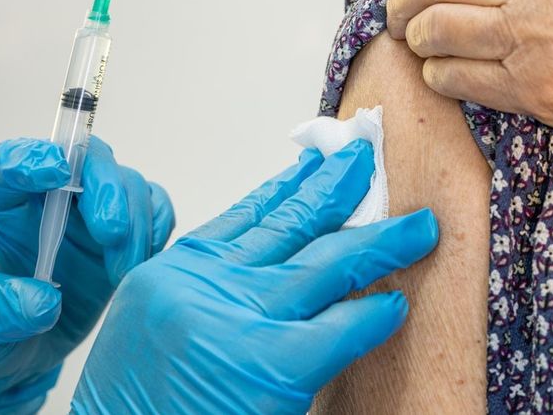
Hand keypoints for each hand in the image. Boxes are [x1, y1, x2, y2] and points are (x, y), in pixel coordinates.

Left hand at [0, 137, 174, 413]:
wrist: (7, 351)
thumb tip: (44, 302)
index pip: (7, 162)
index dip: (31, 158)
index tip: (54, 171)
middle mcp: (44, 193)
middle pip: (85, 160)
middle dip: (105, 188)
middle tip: (112, 232)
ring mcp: (85, 210)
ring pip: (126, 183)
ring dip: (134, 222)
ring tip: (121, 271)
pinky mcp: (119, 231)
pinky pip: (152, 209)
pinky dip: (155, 229)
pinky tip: (140, 262)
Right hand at [72, 140, 438, 414]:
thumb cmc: (134, 403)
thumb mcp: (151, 323)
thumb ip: (204, 285)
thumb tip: (268, 260)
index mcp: (179, 271)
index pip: (249, 213)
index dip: (293, 184)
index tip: (321, 163)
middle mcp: (210, 285)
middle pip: (293, 223)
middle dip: (338, 188)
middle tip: (370, 162)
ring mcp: (243, 321)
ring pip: (329, 263)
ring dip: (381, 239)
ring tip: (418, 226)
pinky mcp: (274, 367)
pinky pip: (342, 329)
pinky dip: (373, 315)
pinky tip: (397, 303)